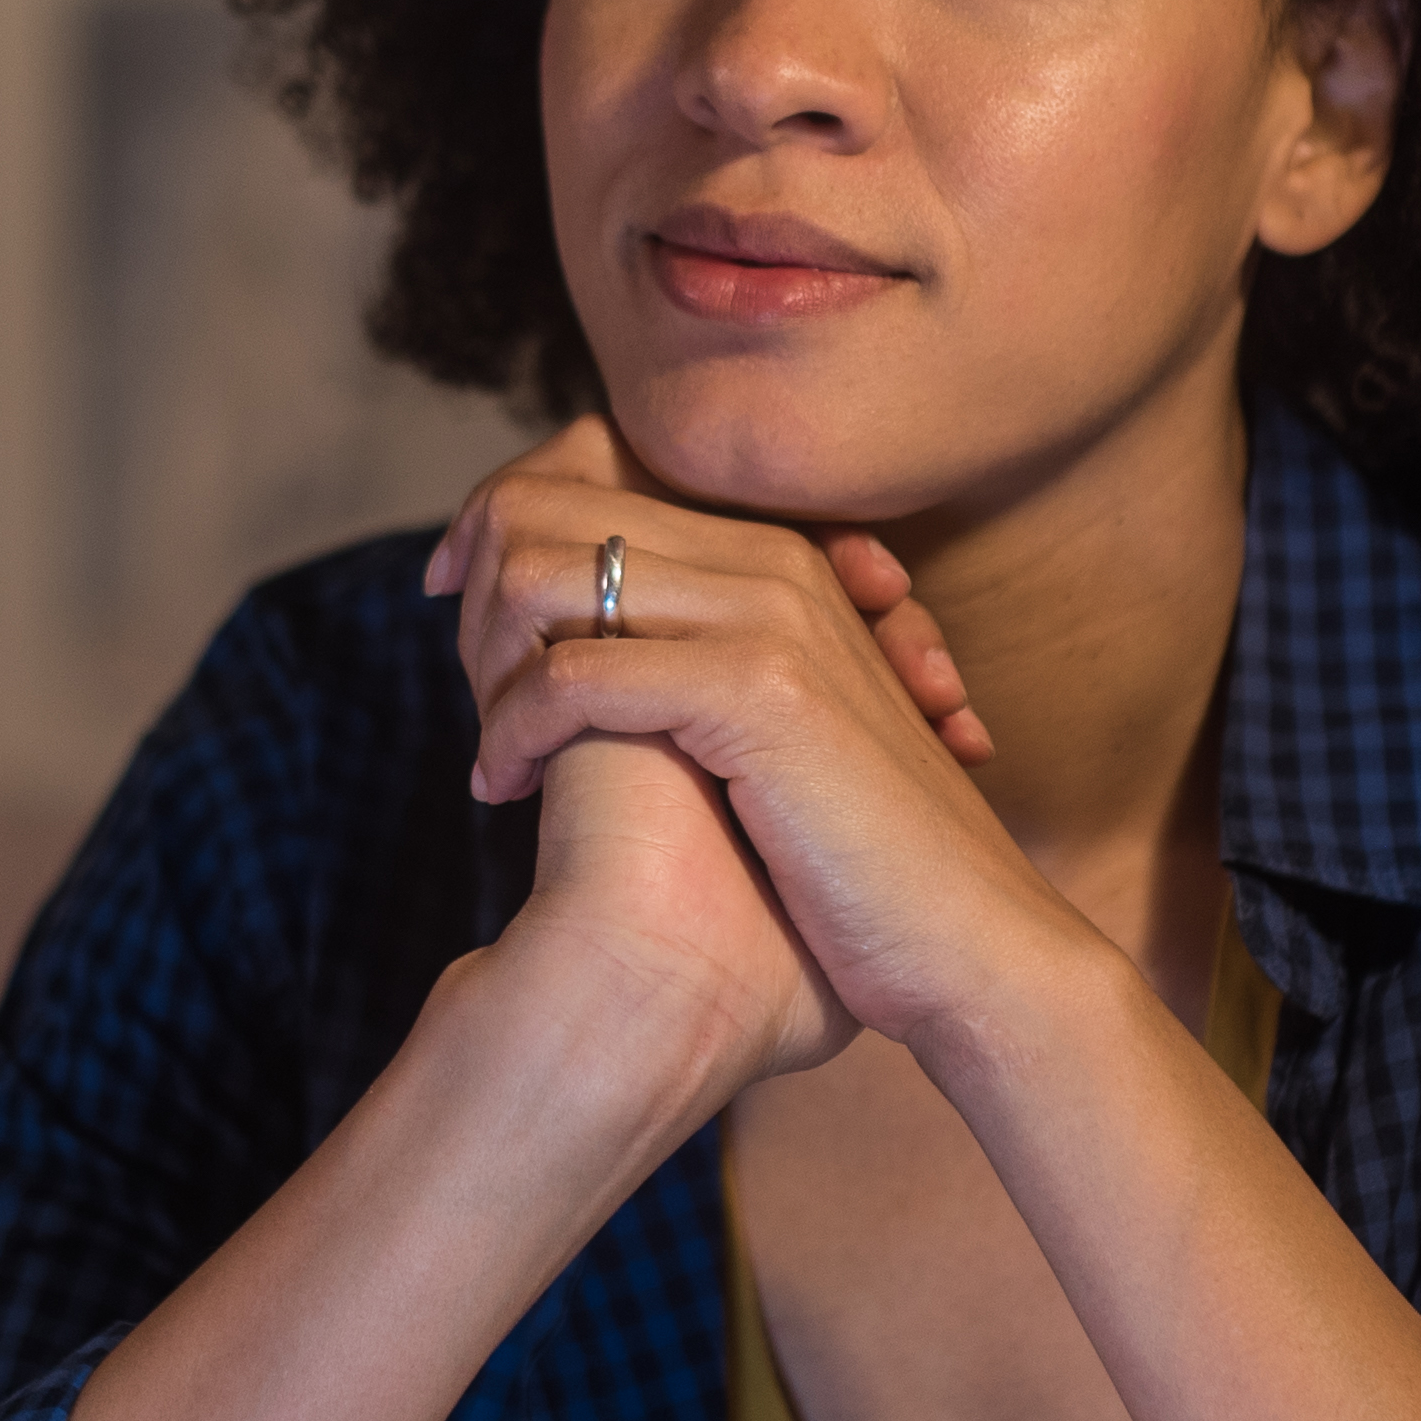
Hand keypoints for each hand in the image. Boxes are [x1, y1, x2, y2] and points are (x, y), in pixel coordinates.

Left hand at [420, 418, 1093, 1084]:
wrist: (971, 947)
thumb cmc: (870, 872)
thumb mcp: (781, 746)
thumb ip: (704, 681)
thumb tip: (595, 667)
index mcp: (781, 565)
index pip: (597, 472)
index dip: (501, 520)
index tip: (449, 594)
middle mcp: (774, 566)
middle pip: (551, 506)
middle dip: (477, 590)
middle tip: (464, 687)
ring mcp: (770, 619)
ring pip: (545, 577)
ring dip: (487, 661)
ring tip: (492, 752)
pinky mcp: (756, 690)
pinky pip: (571, 674)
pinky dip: (511, 730)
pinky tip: (501, 791)